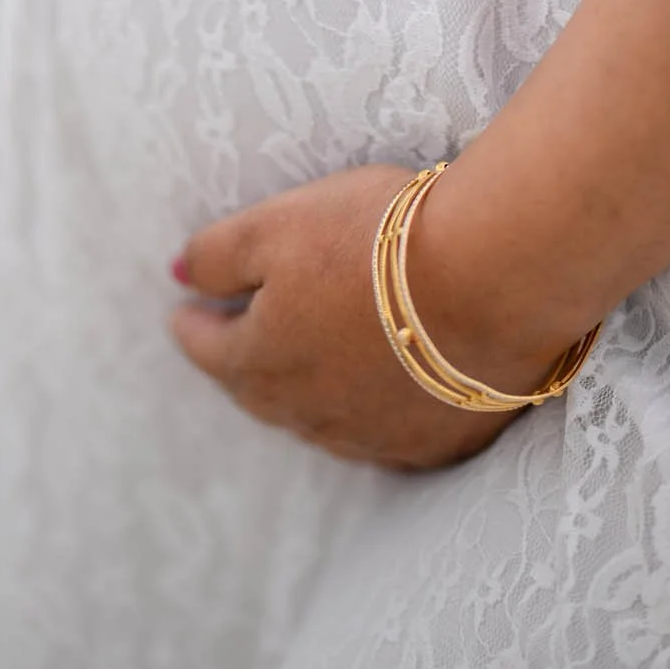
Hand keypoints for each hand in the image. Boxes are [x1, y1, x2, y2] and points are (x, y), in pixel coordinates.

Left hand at [169, 166, 568, 471]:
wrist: (493, 278)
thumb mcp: (277, 225)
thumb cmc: (377, 239)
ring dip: (305, 395)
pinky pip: (387, 438)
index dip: (193, 323)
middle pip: (260, 391)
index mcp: (260, 362)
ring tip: (302, 368)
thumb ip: (217, 254)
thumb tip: (175, 275)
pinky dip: (370, 416)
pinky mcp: (438, 443)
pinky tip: (377, 399)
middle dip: (242, 365)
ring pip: (321, 421)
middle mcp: (309, 414)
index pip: (207, 346)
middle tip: (235, 342)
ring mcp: (375, 437)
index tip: (182, 311)